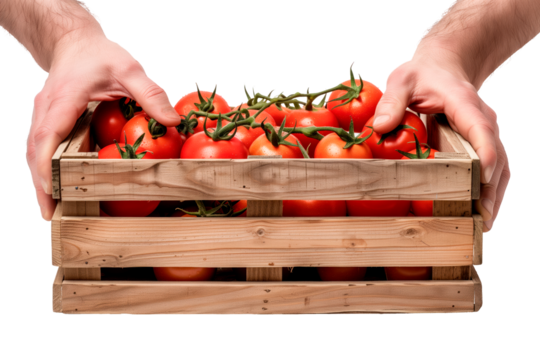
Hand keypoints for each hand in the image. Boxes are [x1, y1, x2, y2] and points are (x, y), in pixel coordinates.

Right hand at [25, 32, 180, 223]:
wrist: (75, 44)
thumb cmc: (100, 55)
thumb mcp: (130, 69)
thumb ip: (151, 93)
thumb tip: (173, 122)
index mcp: (64, 98)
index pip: (48, 133)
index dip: (46, 163)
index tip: (52, 188)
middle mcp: (46, 109)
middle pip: (35, 150)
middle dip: (40, 185)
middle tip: (51, 216)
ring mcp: (42, 116)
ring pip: (33, 153)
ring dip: (39, 182)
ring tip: (51, 213)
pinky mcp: (46, 122)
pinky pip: (40, 149)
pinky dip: (44, 171)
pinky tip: (55, 190)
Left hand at [372, 46, 509, 232]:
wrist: (445, 66)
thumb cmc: (422, 74)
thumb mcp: (401, 80)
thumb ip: (392, 101)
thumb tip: (380, 127)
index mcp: (465, 104)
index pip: (481, 129)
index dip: (486, 153)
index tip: (483, 177)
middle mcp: (483, 120)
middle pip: (498, 155)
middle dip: (492, 187)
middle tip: (483, 219)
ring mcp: (486, 133)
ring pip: (501, 166)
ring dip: (495, 195)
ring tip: (484, 225)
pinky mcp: (483, 144)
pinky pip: (494, 169)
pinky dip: (490, 191)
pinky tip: (481, 213)